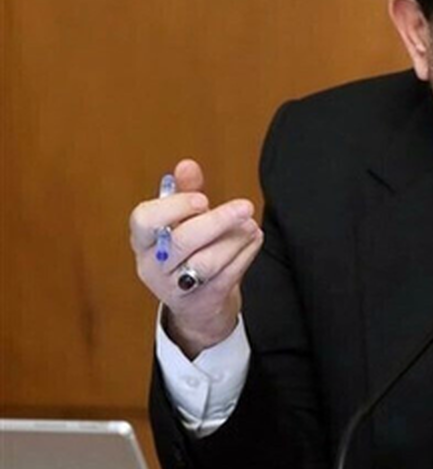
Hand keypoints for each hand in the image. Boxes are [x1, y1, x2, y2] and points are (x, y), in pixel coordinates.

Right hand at [130, 159, 263, 358]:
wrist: (197, 304)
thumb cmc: (189, 252)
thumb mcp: (182, 221)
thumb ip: (185, 192)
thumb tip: (187, 165)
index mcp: (143, 240)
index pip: (144, 220)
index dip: (173, 207)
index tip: (203, 199)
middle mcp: (153, 265)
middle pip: (182, 242)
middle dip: (216, 222)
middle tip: (245, 206)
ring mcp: (176, 287)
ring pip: (207, 262)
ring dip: (235, 239)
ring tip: (251, 224)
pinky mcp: (203, 300)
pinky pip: (227, 276)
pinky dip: (245, 254)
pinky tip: (254, 238)